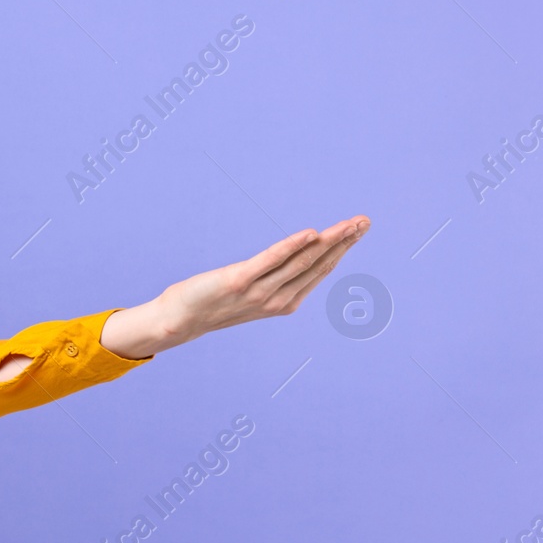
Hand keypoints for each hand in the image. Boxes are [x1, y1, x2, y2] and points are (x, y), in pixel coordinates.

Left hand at [101, 215, 370, 358]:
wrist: (178, 321)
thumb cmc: (211, 304)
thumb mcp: (249, 293)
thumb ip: (271, 281)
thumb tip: (287, 262)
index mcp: (284, 301)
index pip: (320, 269)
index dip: (342, 248)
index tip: (358, 228)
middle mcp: (278, 298)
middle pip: (318, 264)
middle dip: (344, 241)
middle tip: (365, 220)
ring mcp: (260, 292)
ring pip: (302, 261)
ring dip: (329, 240)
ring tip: (349, 223)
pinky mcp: (239, 281)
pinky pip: (271, 261)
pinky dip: (292, 246)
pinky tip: (310, 233)